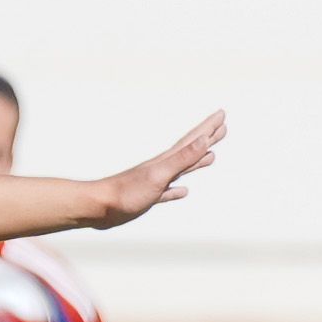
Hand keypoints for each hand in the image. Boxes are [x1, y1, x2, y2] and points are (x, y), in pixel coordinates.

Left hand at [97, 112, 225, 225]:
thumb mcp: (159, 174)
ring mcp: (155, 182)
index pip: (193, 140)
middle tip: (222, 127)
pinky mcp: (147, 197)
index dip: (209, 128)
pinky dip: (177, 190)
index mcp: (167, 161)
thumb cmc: (126, 192)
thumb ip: (182, 158)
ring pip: (182, 169)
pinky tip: (182, 191)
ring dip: (197, 160)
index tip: (222, 114)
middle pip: (190, 150)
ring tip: (211, 155)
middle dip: (208, 138)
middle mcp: (162, 168)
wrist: (98, 207)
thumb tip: (204, 139)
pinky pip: (168, 192)